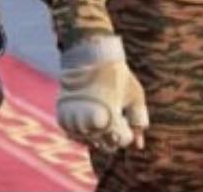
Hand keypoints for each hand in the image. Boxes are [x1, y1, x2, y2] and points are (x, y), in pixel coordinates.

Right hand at [55, 35, 148, 151]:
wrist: (90, 56)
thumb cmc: (117, 76)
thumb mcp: (135, 96)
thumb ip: (138, 121)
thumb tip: (139, 145)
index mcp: (110, 118)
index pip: (121, 142)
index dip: (127, 134)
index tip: (125, 120)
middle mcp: (90, 122)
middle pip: (105, 145)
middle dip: (114, 137)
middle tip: (115, 119)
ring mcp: (75, 120)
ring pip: (89, 142)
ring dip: (98, 135)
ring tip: (102, 117)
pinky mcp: (64, 115)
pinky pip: (74, 135)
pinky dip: (82, 133)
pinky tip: (89, 121)